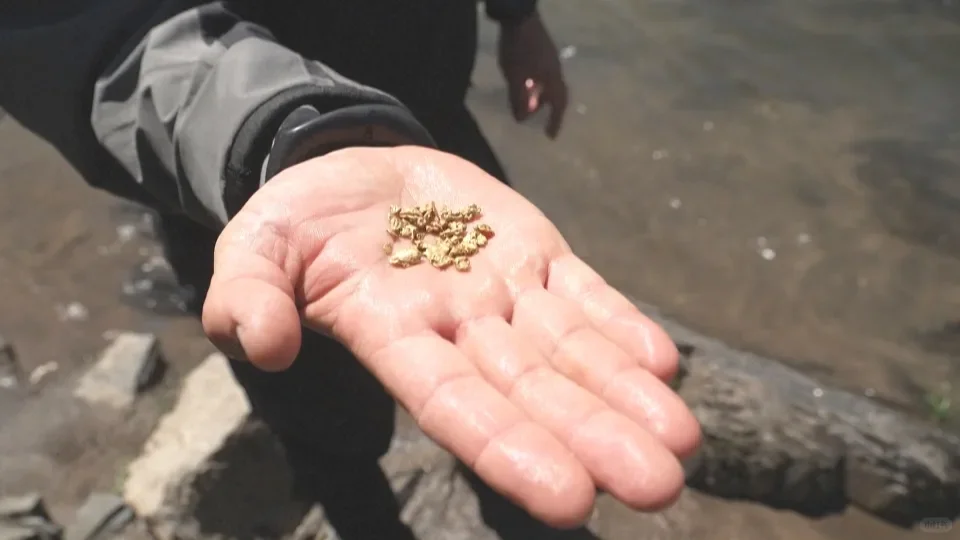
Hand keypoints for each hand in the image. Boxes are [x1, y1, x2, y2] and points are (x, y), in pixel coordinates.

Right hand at [203, 147, 699, 527]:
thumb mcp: (253, 247)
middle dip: (594, 436)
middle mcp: (459, 327)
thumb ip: (248, 293)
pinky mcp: (534, 253)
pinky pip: (582, 293)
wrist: (353, 172)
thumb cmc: (298, 226)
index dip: (508, 446)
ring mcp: (504, 291)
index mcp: (391, 334)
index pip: (454, 402)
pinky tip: (663, 362)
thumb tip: (264, 344)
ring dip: (624, 392)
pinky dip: (620, 324)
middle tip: (660, 487)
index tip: (571, 499)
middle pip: (532, 390)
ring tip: (682, 441)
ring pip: (571, 350)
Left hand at [498, 12, 568, 138]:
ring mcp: (550, 58)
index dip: (555, 122)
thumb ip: (518, 99)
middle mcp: (556, 69)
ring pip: (548, 83)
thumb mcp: (514, 78)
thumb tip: (522, 120)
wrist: (518, 16)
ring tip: (525, 102)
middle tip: (536, 118)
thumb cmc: (517, 50)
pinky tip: (523, 84)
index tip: (550, 136)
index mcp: (553, 77)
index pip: (559, 105)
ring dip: (539, 95)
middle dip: (547, 107)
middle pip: (556, 93)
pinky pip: (543, 74)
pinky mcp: (542, 51)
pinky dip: (536, 84)